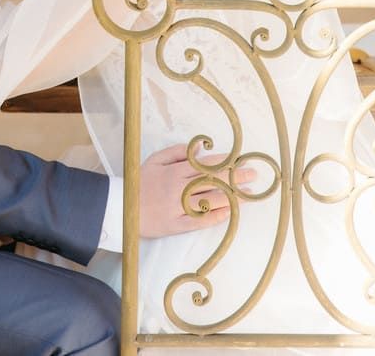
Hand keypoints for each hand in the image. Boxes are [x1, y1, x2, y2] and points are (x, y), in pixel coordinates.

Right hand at [138, 144, 254, 237]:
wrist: (121, 207)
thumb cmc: (139, 181)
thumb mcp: (155, 160)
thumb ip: (177, 152)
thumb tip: (200, 148)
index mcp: (174, 171)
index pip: (205, 166)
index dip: (225, 164)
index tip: (241, 161)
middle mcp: (179, 189)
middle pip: (212, 182)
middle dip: (235, 178)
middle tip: (253, 176)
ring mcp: (179, 208)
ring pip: (210, 201)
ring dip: (232, 197)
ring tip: (248, 195)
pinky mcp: (177, 225)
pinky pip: (200, 221)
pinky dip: (216, 217)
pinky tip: (230, 213)